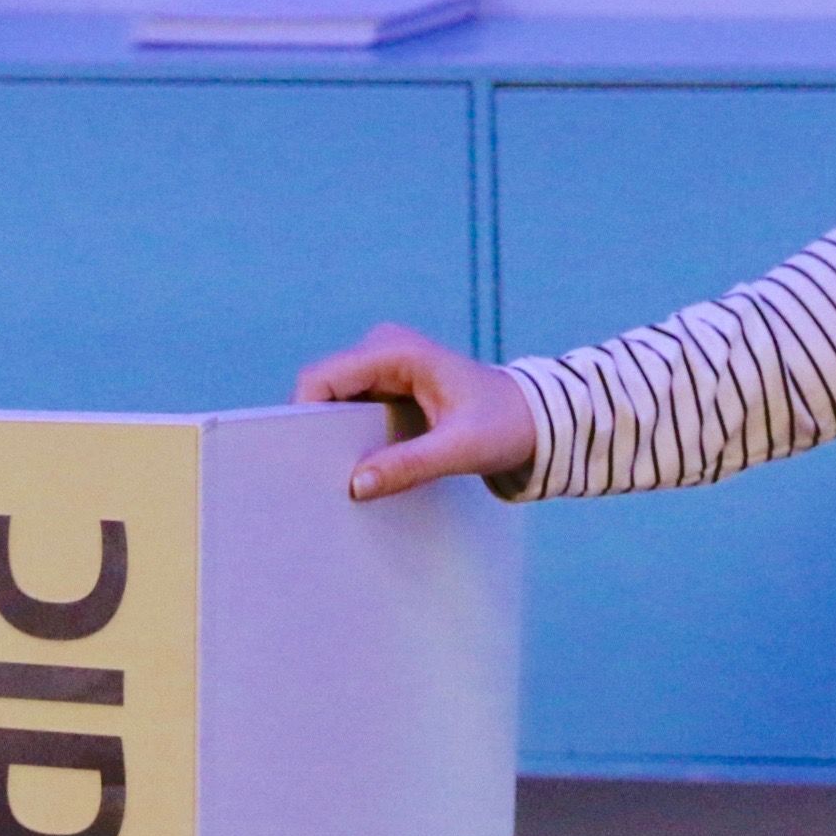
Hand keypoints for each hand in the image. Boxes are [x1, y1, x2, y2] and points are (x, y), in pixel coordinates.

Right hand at [292, 322, 539, 500]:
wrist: (536, 418)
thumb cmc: (506, 424)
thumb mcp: (460, 449)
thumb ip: (408, 466)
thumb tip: (355, 485)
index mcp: (395, 351)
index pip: (322, 378)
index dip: (302, 415)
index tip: (299, 461)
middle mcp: (382, 350)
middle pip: (322, 390)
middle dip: (314, 431)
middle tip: (313, 479)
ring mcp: (383, 368)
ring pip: (333, 403)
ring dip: (330, 437)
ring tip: (333, 479)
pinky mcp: (388, 387)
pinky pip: (351, 411)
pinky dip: (348, 439)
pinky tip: (356, 470)